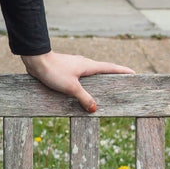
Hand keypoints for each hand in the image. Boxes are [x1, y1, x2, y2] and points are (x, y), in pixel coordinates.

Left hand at [20, 50, 134, 112]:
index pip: (110, 68)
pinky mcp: (66, 69)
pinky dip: (86, 83)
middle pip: (102, 70)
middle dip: (112, 76)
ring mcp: (75, 66)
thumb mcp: (71, 88)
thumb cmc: (54, 71)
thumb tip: (94, 108)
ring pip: (90, 74)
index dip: (122, 71)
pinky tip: (82, 90)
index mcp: (89, 66)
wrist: (36, 60)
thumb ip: (84, 97)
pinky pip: (80, 77)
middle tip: (122, 84)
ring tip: (104, 90)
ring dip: (98, 80)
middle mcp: (84, 64)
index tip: (134, 73)